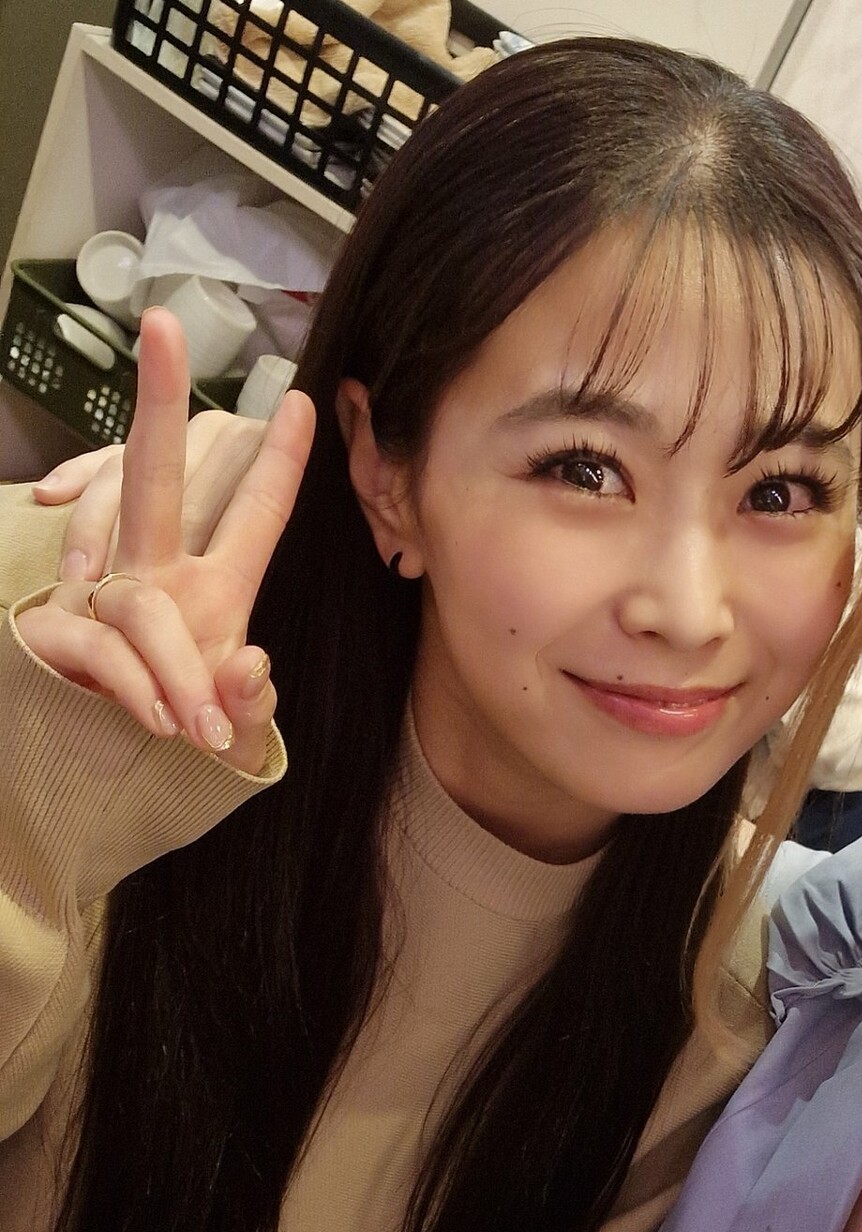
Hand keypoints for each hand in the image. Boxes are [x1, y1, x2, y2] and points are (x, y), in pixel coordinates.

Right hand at [16, 310, 313, 775]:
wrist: (108, 776)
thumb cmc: (184, 736)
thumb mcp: (233, 730)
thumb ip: (250, 705)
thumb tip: (249, 663)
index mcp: (215, 585)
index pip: (254, 515)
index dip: (278, 462)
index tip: (303, 399)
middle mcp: (156, 573)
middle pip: (153, 473)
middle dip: (159, 402)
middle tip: (162, 323)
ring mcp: (102, 597)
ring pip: (137, 600)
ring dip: (172, 669)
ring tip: (194, 731)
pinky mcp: (55, 630)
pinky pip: (95, 642)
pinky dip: (129, 683)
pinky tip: (155, 719)